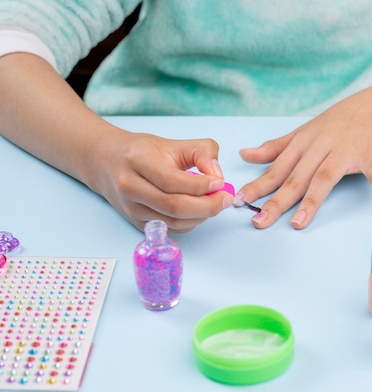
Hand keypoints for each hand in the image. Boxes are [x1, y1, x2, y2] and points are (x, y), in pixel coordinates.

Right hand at [89, 130, 232, 232]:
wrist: (107, 163)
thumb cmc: (143, 152)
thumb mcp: (174, 143)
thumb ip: (202, 152)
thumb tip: (217, 176)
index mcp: (138, 161)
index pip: (172, 181)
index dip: (200, 186)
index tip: (220, 183)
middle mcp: (130, 187)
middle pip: (174, 207)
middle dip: (207, 206)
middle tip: (225, 199)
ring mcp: (132, 208)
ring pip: (174, 222)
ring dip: (201, 216)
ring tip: (214, 203)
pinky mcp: (137, 223)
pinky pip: (171, 229)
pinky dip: (190, 222)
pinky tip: (198, 210)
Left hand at [238, 83, 371, 228]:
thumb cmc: (339, 122)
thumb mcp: (304, 132)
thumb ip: (276, 148)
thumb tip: (245, 155)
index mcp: (303, 144)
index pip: (278, 169)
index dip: (259, 186)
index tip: (241, 202)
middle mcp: (320, 147)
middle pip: (297, 178)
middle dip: (278, 201)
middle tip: (261, 221)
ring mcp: (345, 150)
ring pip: (326, 176)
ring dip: (313, 199)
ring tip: (300, 221)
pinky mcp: (371, 152)